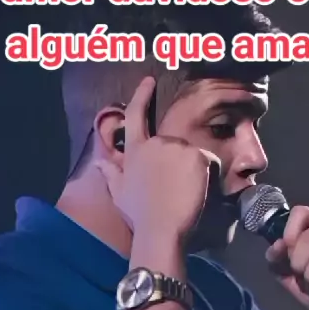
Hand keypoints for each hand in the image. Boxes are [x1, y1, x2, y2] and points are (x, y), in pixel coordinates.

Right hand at [94, 77, 219, 242]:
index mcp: (136, 150)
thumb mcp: (119, 193)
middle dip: (179, 165)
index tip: (149, 81)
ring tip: (183, 194)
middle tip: (176, 190)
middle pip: (175, 146)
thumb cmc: (139, 215)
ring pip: (193, 155)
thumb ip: (110, 173)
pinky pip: (209, 162)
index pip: (136, 115)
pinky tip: (196, 191)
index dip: (142, 95)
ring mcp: (176, 147)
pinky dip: (208, 177)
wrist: (159, 228)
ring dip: (193, 172)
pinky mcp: (196, 156)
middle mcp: (156, 143)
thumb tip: (98, 161)